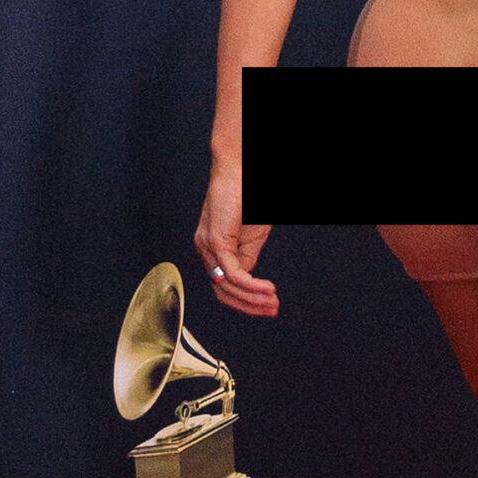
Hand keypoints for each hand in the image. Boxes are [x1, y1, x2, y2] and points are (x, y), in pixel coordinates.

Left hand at [193, 164, 278, 316]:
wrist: (239, 167)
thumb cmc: (245, 194)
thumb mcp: (252, 232)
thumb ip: (248, 255)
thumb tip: (251, 280)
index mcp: (213, 249)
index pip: (225, 287)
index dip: (247, 301)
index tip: (268, 305)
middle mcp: (205, 251)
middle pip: (223, 292)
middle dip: (249, 306)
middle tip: (271, 310)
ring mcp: (207, 247)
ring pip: (227, 287)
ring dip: (252, 299)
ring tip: (271, 301)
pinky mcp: (216, 241)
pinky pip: (232, 274)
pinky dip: (251, 285)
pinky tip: (266, 289)